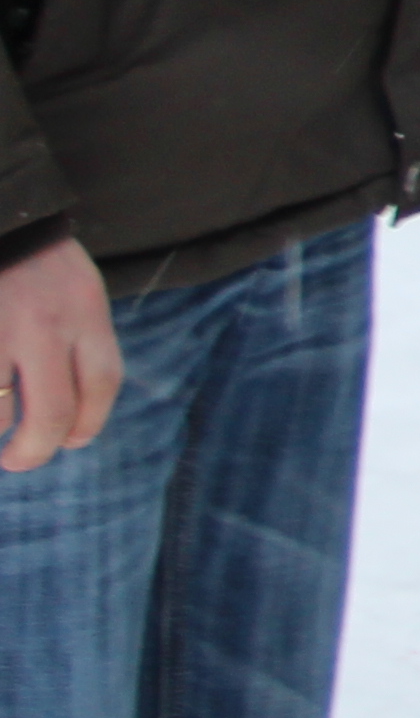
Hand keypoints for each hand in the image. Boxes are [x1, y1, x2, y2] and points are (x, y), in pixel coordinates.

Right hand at [0, 239, 119, 473]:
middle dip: (36, 450)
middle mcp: (45, 322)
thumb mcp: (73, 285)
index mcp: (84, 308)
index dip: (89, 424)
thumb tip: (72, 408)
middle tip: (20, 460)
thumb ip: (77, 334)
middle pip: (52, 413)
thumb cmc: (30, 258)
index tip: (71, 441)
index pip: (102, 383)